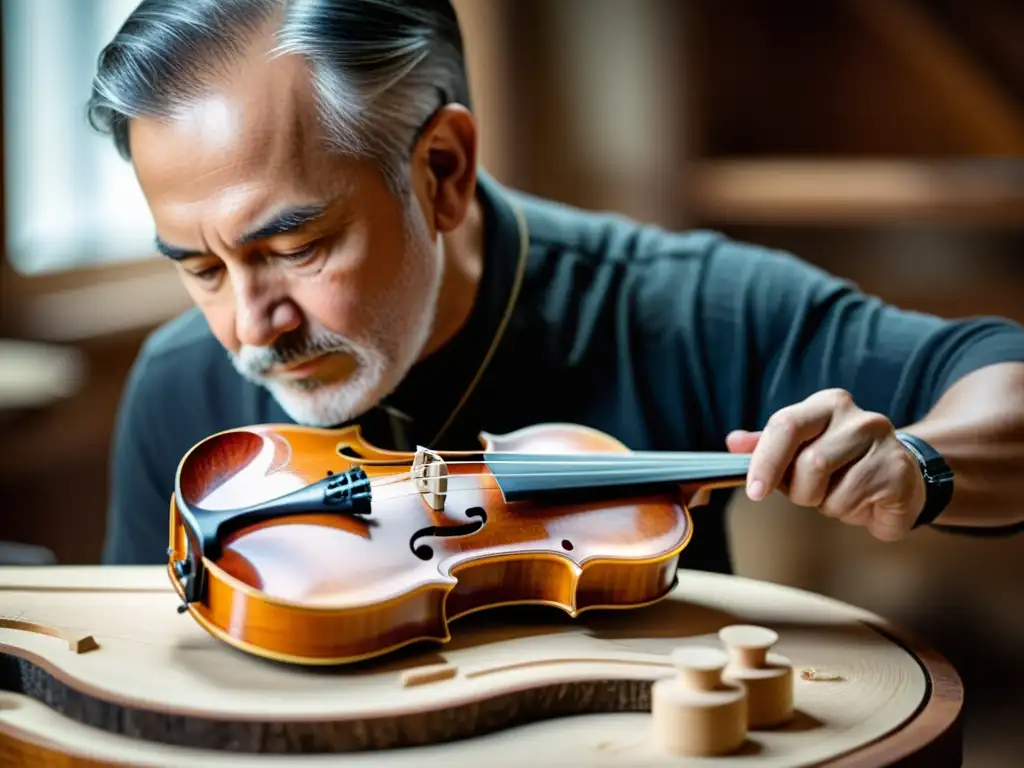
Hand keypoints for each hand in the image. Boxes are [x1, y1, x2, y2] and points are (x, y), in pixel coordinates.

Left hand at [725, 388, 926, 541]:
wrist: (900, 478)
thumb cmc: (842, 463)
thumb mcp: (801, 449)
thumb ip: (767, 445)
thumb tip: (733, 442)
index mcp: (827, 404)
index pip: (786, 425)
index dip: (765, 461)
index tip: (754, 491)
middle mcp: (858, 418)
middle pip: (809, 462)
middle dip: (800, 490)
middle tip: (808, 495)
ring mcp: (884, 443)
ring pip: (832, 490)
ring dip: (826, 504)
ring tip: (840, 495)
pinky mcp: (899, 472)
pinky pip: (856, 504)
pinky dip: (850, 513)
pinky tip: (863, 502)